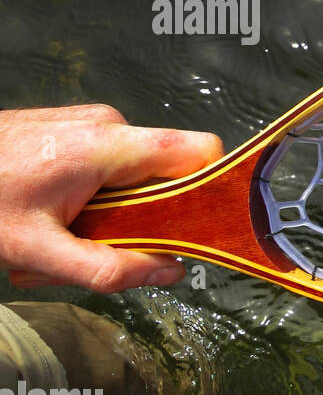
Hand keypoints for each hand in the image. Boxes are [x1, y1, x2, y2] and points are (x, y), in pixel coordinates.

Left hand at [0, 105, 222, 291]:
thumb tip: (170, 273)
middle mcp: (108, 124)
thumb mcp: (38, 252)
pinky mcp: (76, 126)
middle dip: (144, 218)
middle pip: (166, 174)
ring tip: (62, 233)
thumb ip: (109, 268)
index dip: (211, 189)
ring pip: (136, 174)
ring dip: (113, 213)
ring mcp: (91, 121)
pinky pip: (111, 165)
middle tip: (97, 243)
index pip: (200, 152)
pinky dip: (94, 197)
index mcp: (107, 146)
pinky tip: (54, 214)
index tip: (198, 228)